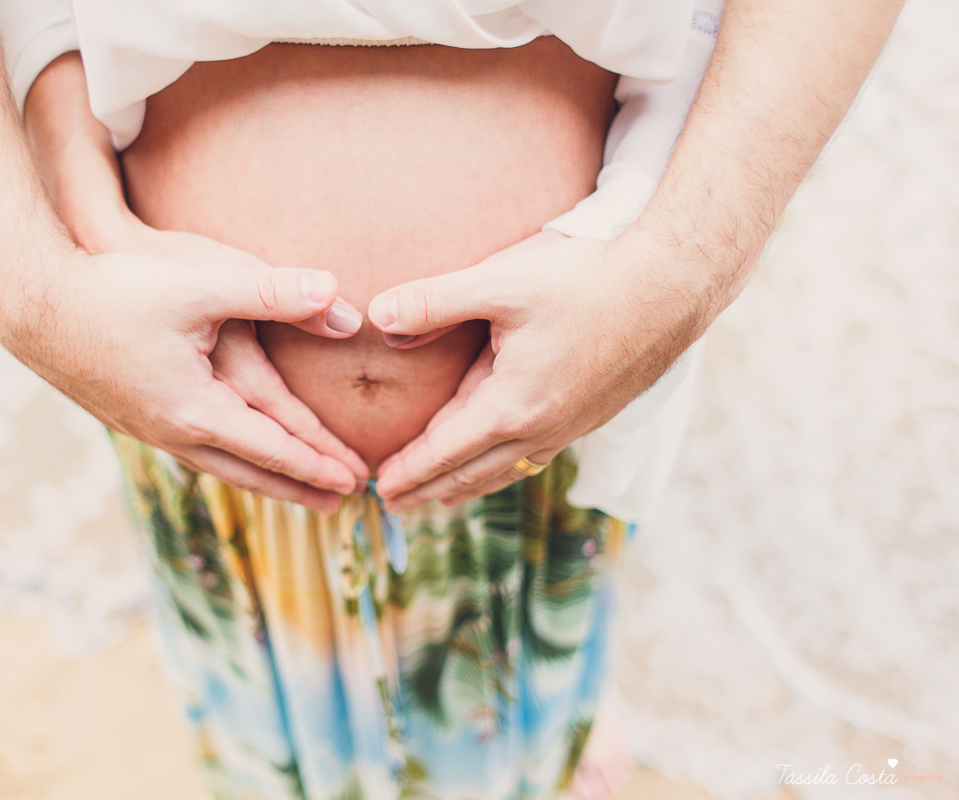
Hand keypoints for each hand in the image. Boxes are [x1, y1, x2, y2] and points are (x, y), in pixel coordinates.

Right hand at [6, 229, 367, 513]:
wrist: (30, 300)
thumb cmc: (116, 287)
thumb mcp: (203, 284)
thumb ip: (274, 292)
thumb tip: (340, 299)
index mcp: (197, 409)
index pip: (275, 449)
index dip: (319, 464)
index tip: (356, 480)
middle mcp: (173, 431)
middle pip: (250, 472)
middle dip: (299, 488)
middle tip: (340, 504)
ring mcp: (146, 428)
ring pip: (218, 466)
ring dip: (262, 480)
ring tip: (291, 491)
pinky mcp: (127, 414)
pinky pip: (191, 452)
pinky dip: (225, 462)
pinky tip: (225, 455)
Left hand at [366, 229, 705, 511]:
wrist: (674, 283)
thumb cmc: (587, 278)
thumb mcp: (500, 281)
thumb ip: (434, 300)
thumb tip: (379, 315)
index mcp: (513, 405)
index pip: (444, 452)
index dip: (409, 471)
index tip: (380, 489)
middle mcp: (542, 429)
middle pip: (472, 473)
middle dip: (430, 489)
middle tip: (396, 504)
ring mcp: (571, 425)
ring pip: (506, 469)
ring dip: (467, 485)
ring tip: (441, 495)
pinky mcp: (592, 413)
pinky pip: (534, 455)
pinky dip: (504, 467)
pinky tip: (502, 460)